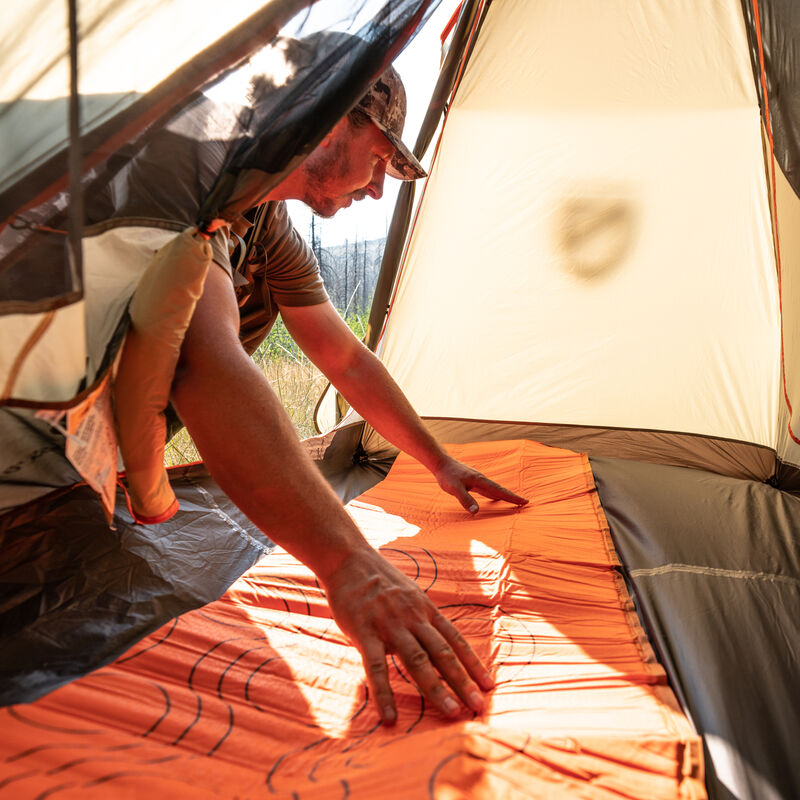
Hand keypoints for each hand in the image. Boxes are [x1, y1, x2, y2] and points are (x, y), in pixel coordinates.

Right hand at [321, 546, 493, 724]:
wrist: (349, 560)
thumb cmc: (380, 581)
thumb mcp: (409, 594)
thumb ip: (422, 618)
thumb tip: (436, 641)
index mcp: (425, 609)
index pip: (454, 639)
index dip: (473, 663)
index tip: (488, 686)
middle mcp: (413, 618)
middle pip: (442, 653)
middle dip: (463, 681)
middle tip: (478, 707)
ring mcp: (389, 625)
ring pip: (417, 660)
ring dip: (436, 688)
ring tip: (452, 712)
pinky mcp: (364, 632)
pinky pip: (376, 667)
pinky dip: (384, 694)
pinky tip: (390, 716)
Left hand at [433, 456, 528, 513]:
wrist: (441, 463)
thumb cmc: (447, 476)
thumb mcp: (455, 489)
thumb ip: (465, 500)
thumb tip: (476, 511)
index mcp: (480, 481)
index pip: (500, 491)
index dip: (512, 497)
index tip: (524, 501)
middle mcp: (482, 480)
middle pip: (500, 490)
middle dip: (512, 497)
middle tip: (524, 502)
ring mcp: (478, 480)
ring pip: (495, 489)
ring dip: (504, 495)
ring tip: (513, 501)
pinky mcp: (473, 481)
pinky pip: (488, 489)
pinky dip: (495, 493)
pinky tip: (494, 497)